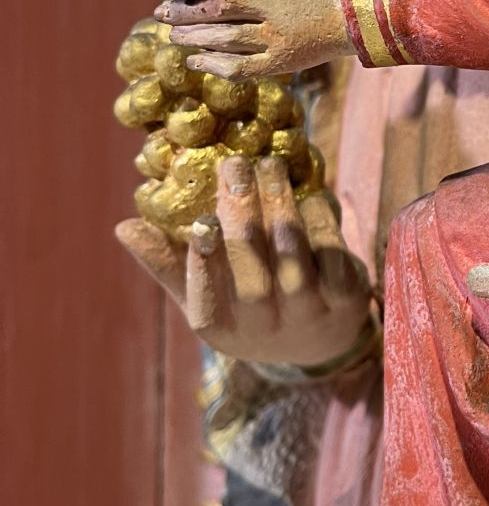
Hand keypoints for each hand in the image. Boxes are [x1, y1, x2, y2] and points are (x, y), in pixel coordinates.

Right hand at [116, 155, 371, 367]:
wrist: (319, 340)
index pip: (205, 299)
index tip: (202, 222)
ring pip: (292, 261)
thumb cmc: (248, 305)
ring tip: (268, 165)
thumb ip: (167, 261)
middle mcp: (263, 329)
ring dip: (279, 207)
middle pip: (251, 275)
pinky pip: (332, 258)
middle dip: (242, 215)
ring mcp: (308, 316)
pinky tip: (309, 192)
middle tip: (235, 166)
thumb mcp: (204, 291)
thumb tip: (125, 227)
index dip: (204, 263)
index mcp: (220, 327)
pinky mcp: (347, 300)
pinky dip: (320, 221)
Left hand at [156, 0, 350, 79]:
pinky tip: (194, 59)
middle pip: (218, 7)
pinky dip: (212, 64)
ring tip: (174, 36)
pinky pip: (240, 68)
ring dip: (192, 37)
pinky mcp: (280, 62)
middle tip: (161, 14)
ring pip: (225, 38)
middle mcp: (274, 4)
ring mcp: (278, 36)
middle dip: (183, 12)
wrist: (345, 17)